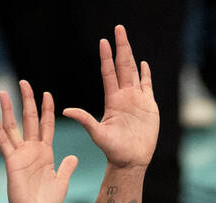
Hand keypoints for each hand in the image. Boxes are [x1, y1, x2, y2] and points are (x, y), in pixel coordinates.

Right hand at [0, 81, 77, 202]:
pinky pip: (3, 142)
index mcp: (46, 153)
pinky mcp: (11, 161)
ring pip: (13, 127)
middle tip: (24, 82)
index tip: (47, 94)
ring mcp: (20, 154)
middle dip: (27, 101)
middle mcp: (32, 150)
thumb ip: (66, 168)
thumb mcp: (61, 182)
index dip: (47, 110)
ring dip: (8, 110)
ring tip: (3, 92)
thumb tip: (73, 157)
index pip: (46, 126)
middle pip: (29, 120)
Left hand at [63, 25, 158, 168]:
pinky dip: (146, 75)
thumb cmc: (114, 151)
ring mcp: (136, 100)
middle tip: (118, 28)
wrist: (131, 161)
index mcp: (112, 100)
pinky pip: (147, 86)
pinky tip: (144, 63)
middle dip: (121, 48)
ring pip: (134, 72)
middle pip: (122, 66)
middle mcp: (124, 97)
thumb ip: (85, 120)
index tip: (103, 42)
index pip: (108, 73)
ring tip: (127, 40)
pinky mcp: (149, 107)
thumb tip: (66, 111)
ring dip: (131, 55)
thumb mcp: (97, 134)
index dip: (106, 57)